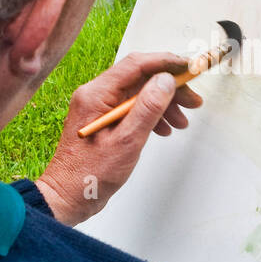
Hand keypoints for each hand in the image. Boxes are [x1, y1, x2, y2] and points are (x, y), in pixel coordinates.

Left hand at [35, 52, 202, 224]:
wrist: (68, 197)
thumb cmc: (90, 175)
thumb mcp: (127, 141)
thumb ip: (148, 108)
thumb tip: (166, 80)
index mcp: (96, 94)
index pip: (137, 65)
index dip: (167, 63)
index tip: (190, 67)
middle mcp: (95, 94)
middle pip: (140, 78)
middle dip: (169, 87)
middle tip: (193, 101)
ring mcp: (98, 106)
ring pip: (138, 93)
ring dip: (163, 103)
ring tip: (181, 121)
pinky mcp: (103, 119)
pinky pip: (131, 107)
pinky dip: (151, 115)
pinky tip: (163, 129)